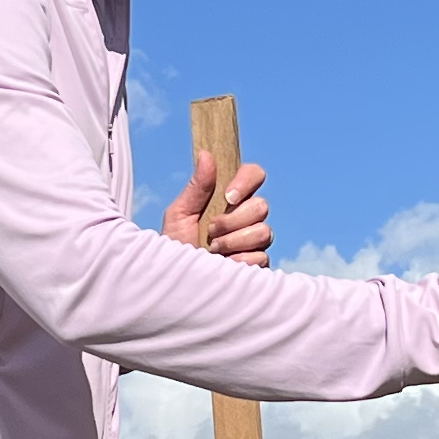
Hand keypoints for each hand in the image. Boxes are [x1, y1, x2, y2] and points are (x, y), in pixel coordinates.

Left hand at [164, 145, 273, 264]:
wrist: (176, 284)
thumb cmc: (174, 248)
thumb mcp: (179, 215)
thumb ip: (196, 187)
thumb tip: (206, 154)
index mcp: (229, 200)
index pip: (253, 175)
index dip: (247, 181)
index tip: (228, 196)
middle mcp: (246, 218)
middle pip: (262, 206)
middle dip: (233, 220)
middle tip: (211, 231)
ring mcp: (254, 242)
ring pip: (264, 231)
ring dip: (233, 242)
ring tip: (212, 250)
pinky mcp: (258, 264)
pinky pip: (260, 256)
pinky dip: (238, 261)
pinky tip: (223, 266)